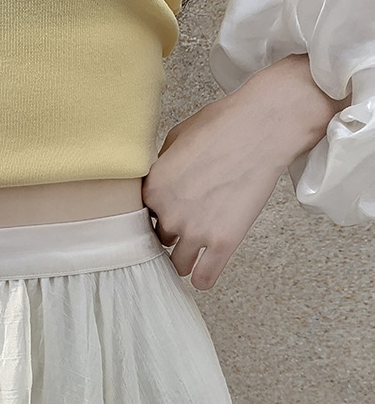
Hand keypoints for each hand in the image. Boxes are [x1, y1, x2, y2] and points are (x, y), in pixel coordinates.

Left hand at [142, 54, 347, 290]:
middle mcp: (168, 214)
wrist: (263, 127)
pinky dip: (203, 278)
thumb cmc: (223, 125)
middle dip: (171, 234)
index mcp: (152, 189)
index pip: (140, 218)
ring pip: (178, 264)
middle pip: (158, 240)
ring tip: (195, 250)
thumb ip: (161, 169)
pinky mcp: (224, 242)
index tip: (166, 213)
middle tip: (189, 223)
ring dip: (185, 258)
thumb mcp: (175, 139)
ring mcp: (196, 230)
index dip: (155, 215)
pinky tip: (204, 272)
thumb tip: (158, 186)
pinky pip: (204, 278)